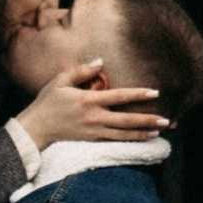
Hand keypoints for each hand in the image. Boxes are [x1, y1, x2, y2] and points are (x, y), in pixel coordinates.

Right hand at [22, 61, 162, 151]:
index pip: (118, 96)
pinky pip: (115, 141)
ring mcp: (94, 132)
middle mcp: (94, 118)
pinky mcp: (92, 141)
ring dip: (143, 133)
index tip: (154, 92)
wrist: (36, 129)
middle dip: (148, 120)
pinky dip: (130, 140)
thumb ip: (81, 70)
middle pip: (126, 120)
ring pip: (124, 134)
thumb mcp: (60, 81)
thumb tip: (101, 61)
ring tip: (160, 130)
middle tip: (167, 120)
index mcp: (88, 100)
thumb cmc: (47, 102)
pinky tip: (142, 138)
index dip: (137, 94)